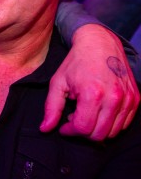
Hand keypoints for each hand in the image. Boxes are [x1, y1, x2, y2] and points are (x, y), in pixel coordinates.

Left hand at [41, 24, 138, 139]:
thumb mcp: (58, 82)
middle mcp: (113, 98)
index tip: (63, 126)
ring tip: (85, 113)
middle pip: (98, 135)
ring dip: (96, 129)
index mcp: (92, 93)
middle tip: (74, 118)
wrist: (99, 43)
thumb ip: (51, 107)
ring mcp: (127, 99)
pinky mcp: (135, 99)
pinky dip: (110, 124)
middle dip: (83, 132)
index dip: (70, 131)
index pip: (83, 128)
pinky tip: (98, 111)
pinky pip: (124, 124)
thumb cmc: (76, 63)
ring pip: (112, 132)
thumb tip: (45, 129)